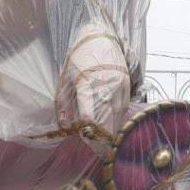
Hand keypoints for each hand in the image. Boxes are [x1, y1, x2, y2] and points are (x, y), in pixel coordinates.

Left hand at [57, 29, 129, 143]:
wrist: (99, 37)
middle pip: (106, 116)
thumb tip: (64, 126)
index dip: (87, 127)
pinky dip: (119, 119)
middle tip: (100, 152)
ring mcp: (118, 83)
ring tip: (108, 145)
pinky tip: (114, 129)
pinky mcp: (126, 83)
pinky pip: (124, 107)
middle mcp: (105, 83)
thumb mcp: (65, 78)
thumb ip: (63, 104)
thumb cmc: (79, 59)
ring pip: (118, 113)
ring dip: (113, 130)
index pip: (88, 108)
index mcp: (86, 81)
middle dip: (103, 136)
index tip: (86, 138)